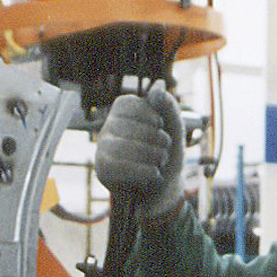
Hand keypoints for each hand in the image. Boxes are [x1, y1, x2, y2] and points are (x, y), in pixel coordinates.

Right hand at [95, 84, 185, 221]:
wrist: (164, 190)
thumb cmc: (166, 154)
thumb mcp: (174, 127)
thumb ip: (168, 104)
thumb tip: (158, 86)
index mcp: (121, 112)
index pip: (134, 105)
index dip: (154, 119)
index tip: (160, 129)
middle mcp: (107, 127)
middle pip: (133, 128)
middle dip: (158, 141)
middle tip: (164, 151)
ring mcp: (102, 148)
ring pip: (127, 147)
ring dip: (154, 157)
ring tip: (159, 163)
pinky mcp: (102, 170)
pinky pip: (121, 167)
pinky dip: (144, 172)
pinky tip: (152, 175)